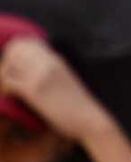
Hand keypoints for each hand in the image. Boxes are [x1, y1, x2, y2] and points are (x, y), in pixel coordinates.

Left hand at [0, 38, 114, 141]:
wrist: (90, 120)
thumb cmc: (78, 106)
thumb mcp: (66, 80)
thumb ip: (50, 71)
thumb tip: (30, 72)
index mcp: (56, 58)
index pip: (25, 42)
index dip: (13, 52)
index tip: (13, 68)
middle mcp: (48, 62)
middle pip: (14, 49)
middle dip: (5, 63)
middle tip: (8, 80)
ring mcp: (42, 75)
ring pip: (8, 65)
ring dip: (3, 77)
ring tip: (10, 90)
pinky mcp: (36, 90)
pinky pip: (8, 83)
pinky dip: (5, 90)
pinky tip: (13, 98)